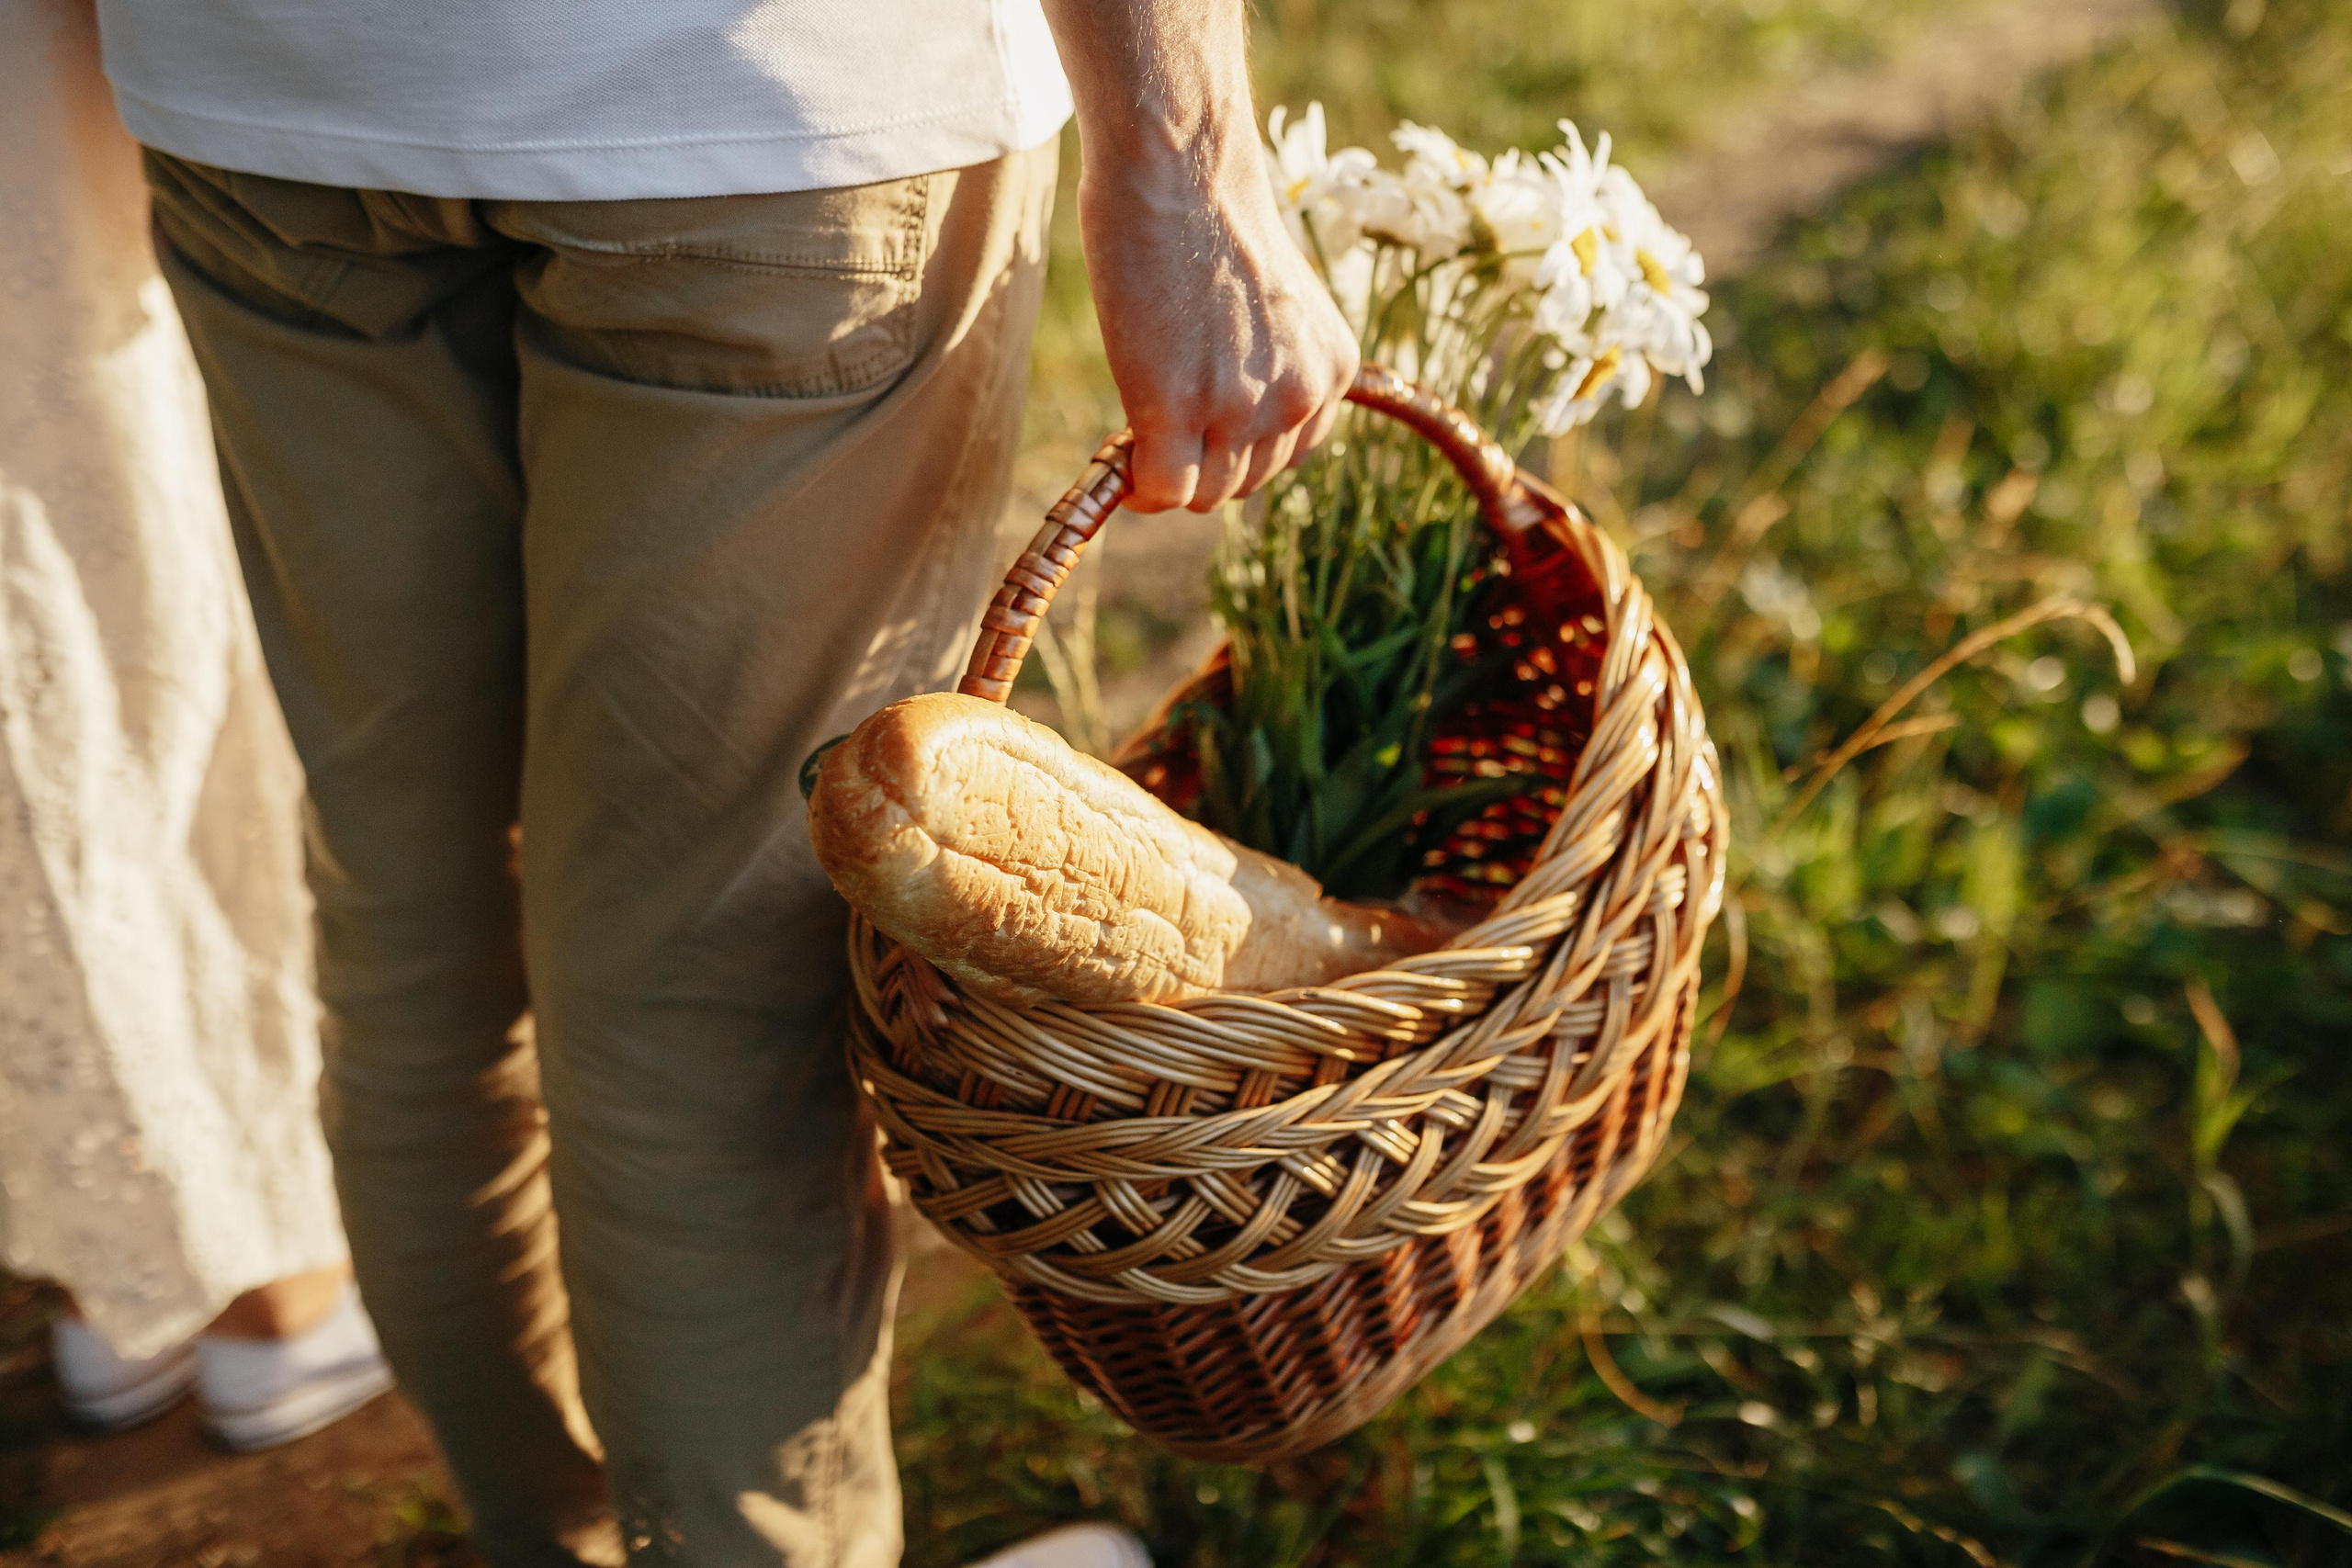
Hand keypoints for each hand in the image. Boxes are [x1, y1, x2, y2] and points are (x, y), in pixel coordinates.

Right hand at [1040, 0, 1358, 513]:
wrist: (1181, 171)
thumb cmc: (1214, 215)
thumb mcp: (1276, 302)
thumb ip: (1269, 359)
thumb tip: (1226, 404)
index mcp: (1331, 369)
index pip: (1288, 456)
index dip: (1237, 449)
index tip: (1202, 430)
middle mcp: (1298, 396)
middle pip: (1244, 482)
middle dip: (1201, 461)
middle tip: (1161, 425)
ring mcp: (1239, 409)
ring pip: (1203, 493)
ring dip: (1170, 472)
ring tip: (1142, 427)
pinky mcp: (1176, 410)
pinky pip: (1163, 488)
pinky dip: (1142, 486)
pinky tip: (1125, 460)